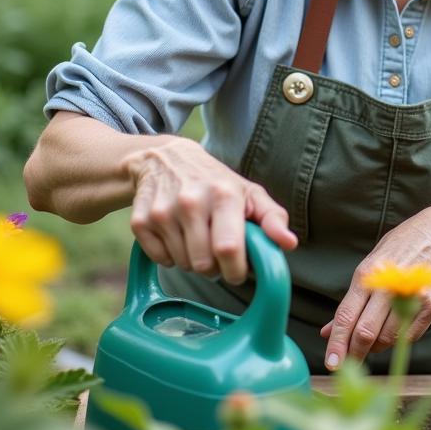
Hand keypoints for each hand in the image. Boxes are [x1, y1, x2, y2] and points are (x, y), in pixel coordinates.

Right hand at [125, 137, 296, 283]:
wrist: (166, 159)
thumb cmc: (215, 182)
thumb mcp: (249, 193)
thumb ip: (273, 218)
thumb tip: (289, 244)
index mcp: (224, 195)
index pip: (228, 249)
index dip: (236, 270)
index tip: (238, 270)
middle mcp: (191, 201)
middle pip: (204, 264)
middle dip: (214, 268)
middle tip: (215, 251)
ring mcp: (163, 211)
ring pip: (182, 265)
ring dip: (192, 261)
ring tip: (197, 238)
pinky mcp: (140, 221)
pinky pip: (160, 260)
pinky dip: (170, 256)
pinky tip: (176, 235)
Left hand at [319, 204, 430, 370]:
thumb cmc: (399, 250)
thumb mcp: (370, 267)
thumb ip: (350, 302)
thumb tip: (327, 332)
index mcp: (368, 273)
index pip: (346, 316)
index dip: (337, 344)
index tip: (330, 364)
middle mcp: (388, 284)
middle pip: (365, 332)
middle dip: (354, 354)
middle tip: (347, 366)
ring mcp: (412, 295)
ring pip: (387, 338)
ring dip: (376, 347)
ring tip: (372, 341)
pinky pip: (408, 336)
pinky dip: (397, 340)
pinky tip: (393, 331)